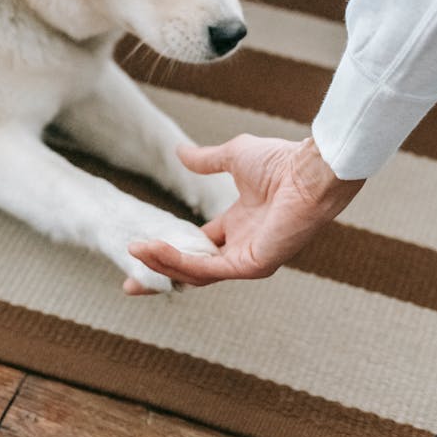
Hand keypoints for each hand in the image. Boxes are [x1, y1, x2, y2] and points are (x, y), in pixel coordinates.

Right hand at [125, 135, 364, 293]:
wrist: (308, 169)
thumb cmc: (281, 161)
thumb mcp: (232, 157)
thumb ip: (205, 161)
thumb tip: (180, 152)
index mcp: (239, 226)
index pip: (198, 247)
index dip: (168, 250)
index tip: (138, 248)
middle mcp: (242, 247)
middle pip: (193, 270)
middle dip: (160, 276)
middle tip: (129, 284)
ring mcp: (247, 259)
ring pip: (196, 273)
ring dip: (163, 265)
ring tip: (136, 251)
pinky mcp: (252, 265)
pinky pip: (209, 269)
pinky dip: (179, 261)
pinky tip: (155, 249)